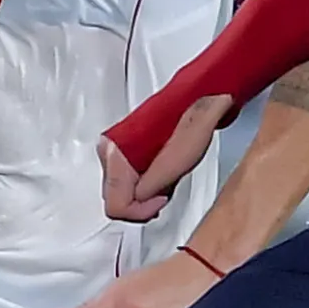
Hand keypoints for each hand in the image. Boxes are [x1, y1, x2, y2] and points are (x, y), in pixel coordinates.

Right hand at [99, 94, 235, 221]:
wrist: (200, 97)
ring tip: (166, 179)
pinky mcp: (123, 154)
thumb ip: (154, 184)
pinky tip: (162, 176)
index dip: (142, 210)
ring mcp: (114, 152)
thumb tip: (140, 199)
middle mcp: (108, 151)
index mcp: (115, 151)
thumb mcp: (180, 157)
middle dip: (143, 203)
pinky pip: (129, 186)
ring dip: (145, 196)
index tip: (161, 198)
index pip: (116, 207)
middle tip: (166, 189)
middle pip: (117, 201)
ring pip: (123, 195)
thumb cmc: (193, 118)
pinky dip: (146, 188)